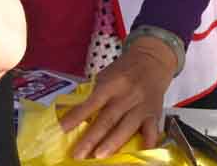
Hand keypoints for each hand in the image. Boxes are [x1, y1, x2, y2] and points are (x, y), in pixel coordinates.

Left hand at [60, 37, 175, 158]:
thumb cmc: (124, 70)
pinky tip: (142, 151)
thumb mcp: (106, 76)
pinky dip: (148, 141)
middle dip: (92, 138)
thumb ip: (92, 95)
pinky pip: (152, 129)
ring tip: (99, 156)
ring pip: (127, 126)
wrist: (153, 60)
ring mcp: (142, 105)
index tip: (61, 131)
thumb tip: (70, 116)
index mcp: (112, 84)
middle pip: (108, 118)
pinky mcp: (154, 113)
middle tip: (78, 155)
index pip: (91, 103)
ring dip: (113, 142)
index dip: (76, 117)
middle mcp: (127, 95)